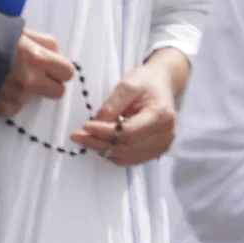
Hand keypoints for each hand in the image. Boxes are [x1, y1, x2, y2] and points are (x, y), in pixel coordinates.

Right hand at [0, 29, 73, 117]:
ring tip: (4, 77)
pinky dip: (6, 101)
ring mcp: (14, 98)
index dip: (59, 68)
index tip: (50, 66)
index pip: (67, 72)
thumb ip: (40, 41)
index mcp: (36, 58)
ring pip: (31, 99)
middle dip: (48, 84)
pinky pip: (12, 108)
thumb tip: (54, 52)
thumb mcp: (16, 30)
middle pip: (57, 92)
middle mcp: (29, 81)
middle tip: (32, 75)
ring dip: (22, 91)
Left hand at [73, 48, 187, 165]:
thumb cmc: (146, 83)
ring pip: (126, 157)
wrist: (161, 86)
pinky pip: (129, 159)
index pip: (129, 132)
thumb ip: (112, 105)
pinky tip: (100, 143)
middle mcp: (165, 134)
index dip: (105, 132)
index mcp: (161, 115)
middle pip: (126, 148)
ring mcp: (161, 146)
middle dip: (99, 143)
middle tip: (78, 136)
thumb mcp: (127, 85)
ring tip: (85, 139)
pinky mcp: (154, 151)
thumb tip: (96, 124)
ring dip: (103, 150)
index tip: (86, 126)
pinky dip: (112, 153)